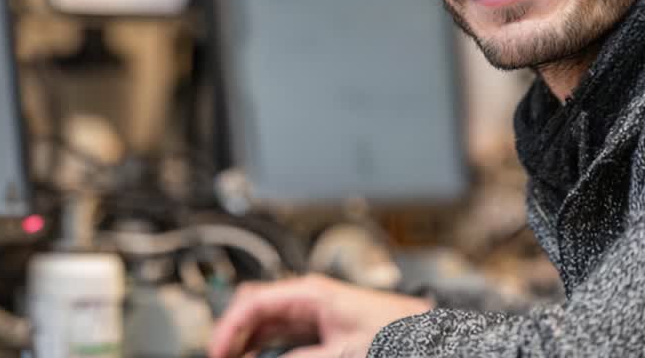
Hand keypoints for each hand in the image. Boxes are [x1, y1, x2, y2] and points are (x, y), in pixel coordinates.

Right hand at [207, 274, 432, 357]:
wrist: (428, 330)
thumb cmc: (398, 329)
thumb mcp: (347, 351)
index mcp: (311, 293)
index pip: (253, 302)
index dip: (228, 328)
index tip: (216, 352)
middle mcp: (307, 299)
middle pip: (253, 311)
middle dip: (232, 336)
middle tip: (220, 357)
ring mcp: (312, 313)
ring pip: (263, 326)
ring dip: (246, 344)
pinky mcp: (319, 329)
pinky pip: (280, 337)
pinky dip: (264, 349)